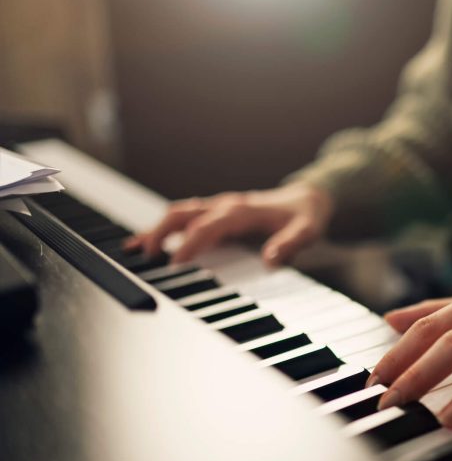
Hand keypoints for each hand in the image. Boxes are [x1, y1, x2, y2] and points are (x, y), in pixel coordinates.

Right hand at [124, 181, 332, 265]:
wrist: (309, 198)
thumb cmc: (305, 216)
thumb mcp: (307, 231)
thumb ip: (290, 245)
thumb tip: (270, 261)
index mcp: (243, 211)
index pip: (210, 225)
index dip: (192, 243)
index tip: (175, 262)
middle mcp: (227, 206)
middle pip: (184, 213)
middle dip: (161, 231)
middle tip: (144, 255)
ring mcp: (220, 207)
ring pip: (180, 213)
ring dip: (157, 228)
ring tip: (134, 248)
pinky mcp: (218, 212)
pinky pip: (186, 216)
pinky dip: (166, 227)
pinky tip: (149, 242)